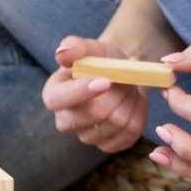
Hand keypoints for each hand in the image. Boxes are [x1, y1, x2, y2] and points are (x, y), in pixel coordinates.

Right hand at [44, 35, 149, 152]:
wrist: (120, 76)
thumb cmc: (101, 60)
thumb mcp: (91, 48)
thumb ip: (75, 46)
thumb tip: (62, 53)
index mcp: (53, 95)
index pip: (58, 100)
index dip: (82, 92)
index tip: (105, 80)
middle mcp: (65, 121)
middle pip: (93, 115)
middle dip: (116, 94)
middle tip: (124, 79)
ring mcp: (86, 136)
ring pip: (116, 124)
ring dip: (130, 101)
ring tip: (128, 88)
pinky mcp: (107, 145)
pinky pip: (130, 134)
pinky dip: (138, 115)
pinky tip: (133, 103)